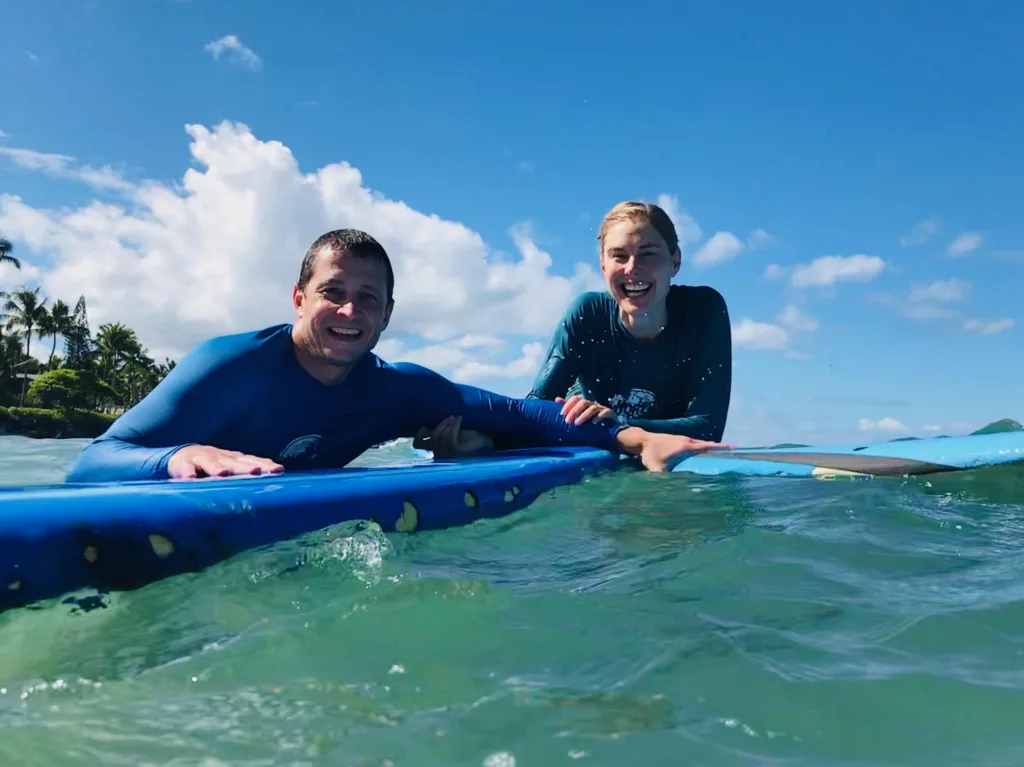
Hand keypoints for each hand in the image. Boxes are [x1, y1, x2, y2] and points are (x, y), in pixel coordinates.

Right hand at [168, 445, 283, 478]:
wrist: (183, 456)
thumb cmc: (215, 466)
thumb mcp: (232, 467)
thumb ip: (249, 474)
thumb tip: (276, 482)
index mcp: (235, 459)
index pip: (253, 461)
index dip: (265, 465)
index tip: (278, 470)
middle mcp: (221, 457)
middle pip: (234, 462)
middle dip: (245, 466)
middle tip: (255, 471)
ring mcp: (202, 459)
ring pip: (210, 462)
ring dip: (216, 467)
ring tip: (221, 473)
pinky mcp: (183, 464)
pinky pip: (185, 468)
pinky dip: (187, 472)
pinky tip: (189, 478)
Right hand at [413, 415, 494, 457]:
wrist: (486, 443)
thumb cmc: (470, 438)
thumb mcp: (451, 433)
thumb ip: (439, 431)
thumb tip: (428, 425)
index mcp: (436, 449)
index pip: (417, 445)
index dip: (418, 435)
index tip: (425, 426)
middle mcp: (440, 454)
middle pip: (431, 437)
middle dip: (441, 425)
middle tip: (450, 417)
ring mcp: (448, 453)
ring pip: (439, 435)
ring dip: (447, 424)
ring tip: (456, 417)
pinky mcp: (456, 451)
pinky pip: (450, 436)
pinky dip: (454, 425)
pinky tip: (459, 419)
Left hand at [556, 395, 614, 424]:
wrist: (609, 434)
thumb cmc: (591, 425)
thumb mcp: (578, 417)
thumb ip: (569, 408)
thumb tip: (557, 399)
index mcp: (585, 404)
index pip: (576, 399)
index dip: (568, 404)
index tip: (562, 414)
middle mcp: (593, 404)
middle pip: (583, 402)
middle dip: (574, 411)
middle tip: (567, 421)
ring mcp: (602, 408)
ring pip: (592, 408)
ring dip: (583, 415)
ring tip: (576, 424)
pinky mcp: (610, 414)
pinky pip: (605, 412)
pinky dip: (599, 417)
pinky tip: (593, 423)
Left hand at [615, 427, 733, 471]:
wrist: (642, 440)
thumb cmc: (650, 454)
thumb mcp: (657, 469)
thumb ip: (664, 480)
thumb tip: (669, 493)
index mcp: (686, 446)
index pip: (709, 446)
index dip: (722, 447)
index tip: (735, 448)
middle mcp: (687, 441)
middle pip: (708, 445)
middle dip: (720, 449)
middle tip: (733, 454)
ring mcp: (683, 439)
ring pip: (701, 444)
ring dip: (711, 449)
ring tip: (721, 457)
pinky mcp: (679, 440)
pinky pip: (695, 444)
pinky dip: (701, 449)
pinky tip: (702, 456)